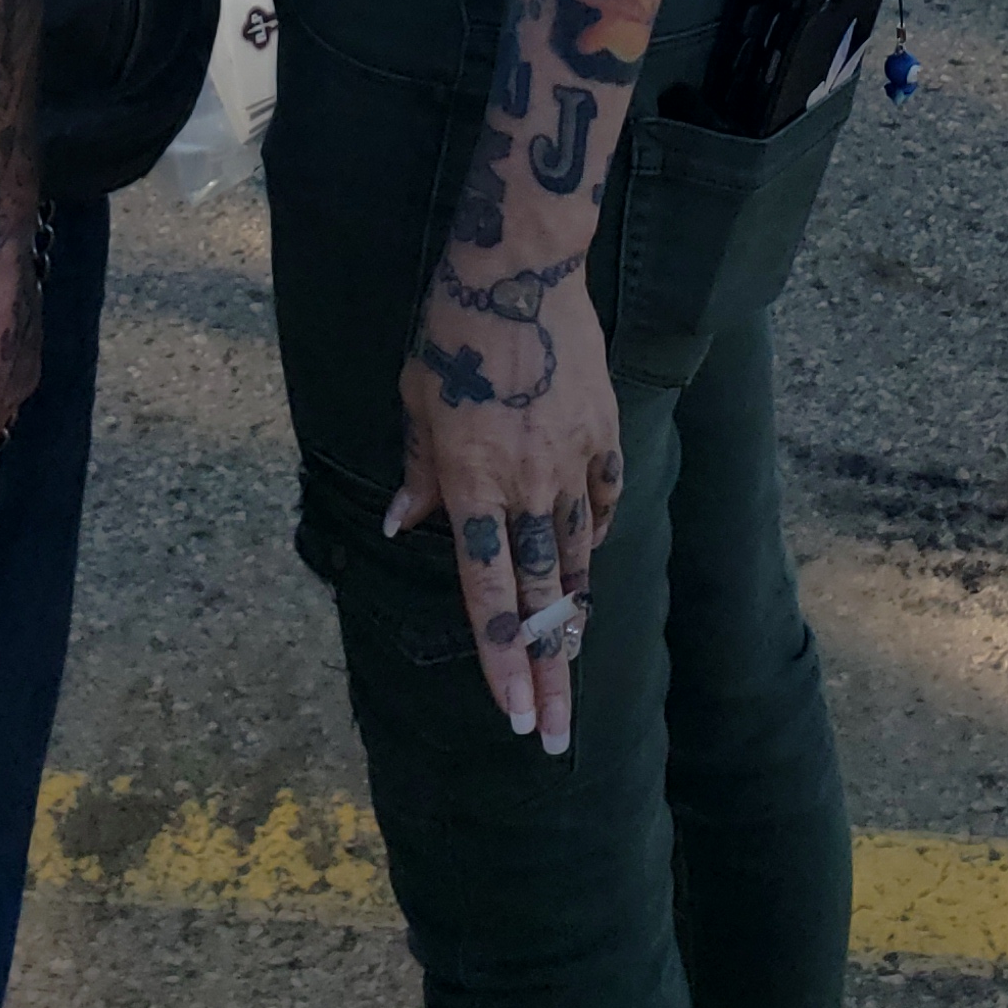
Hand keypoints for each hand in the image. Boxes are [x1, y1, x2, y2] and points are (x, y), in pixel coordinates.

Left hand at [386, 242, 620, 754]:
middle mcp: (524, 486)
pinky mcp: (603, 435)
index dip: (500, 664)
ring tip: (574, 668)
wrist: (518, 271)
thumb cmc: (452, 334)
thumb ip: (417, 473)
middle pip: (542, 600)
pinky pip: (604, 503)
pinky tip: (590, 559)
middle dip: (550, 675)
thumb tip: (404, 528)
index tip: (515, 720)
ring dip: (574, 617)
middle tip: (559, 736)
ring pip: (577, 559)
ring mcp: (570, 463)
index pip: (487, 596)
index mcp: (470, 484)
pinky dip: (597, 535)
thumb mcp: (415, 402)